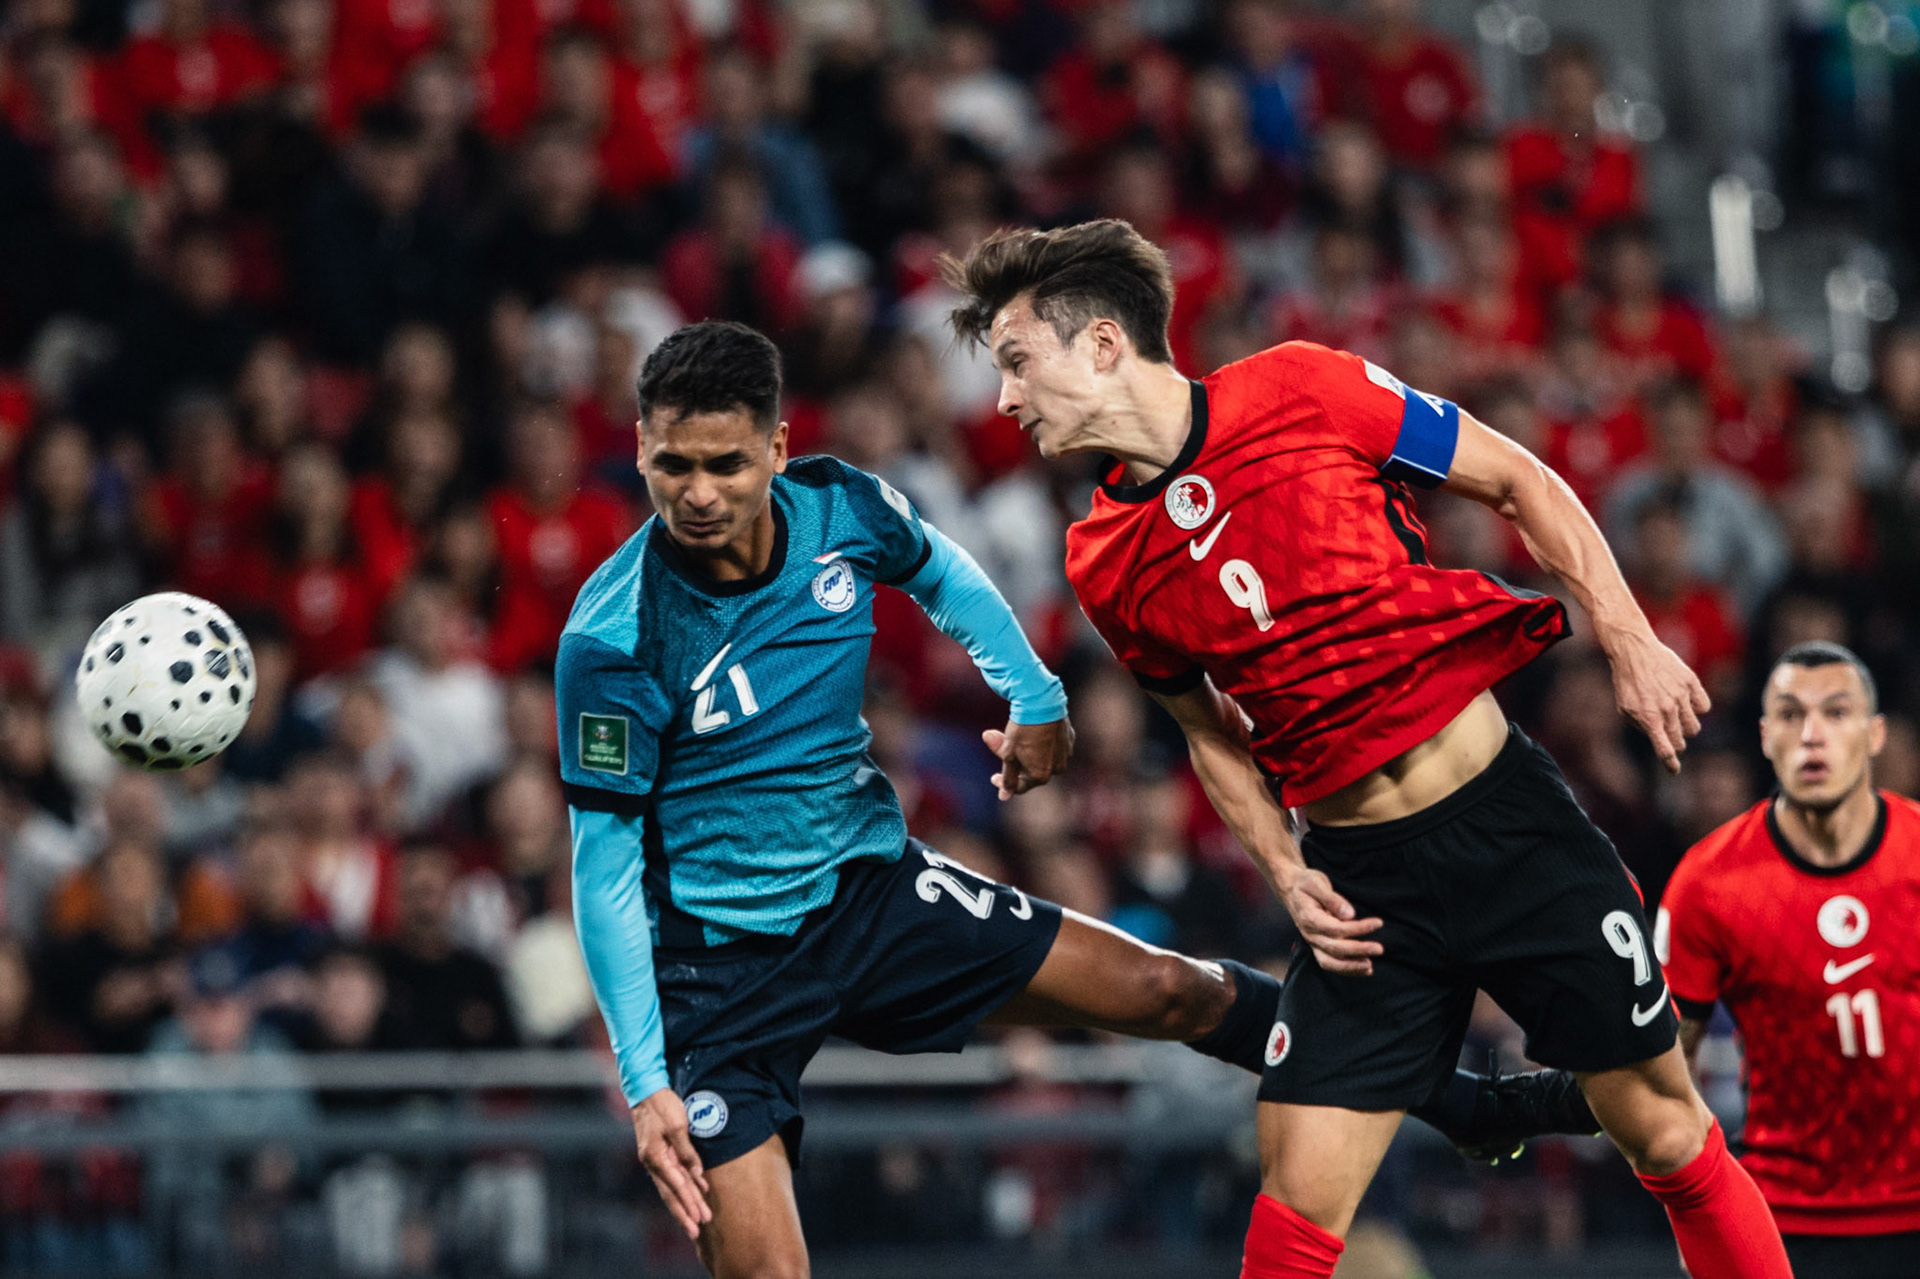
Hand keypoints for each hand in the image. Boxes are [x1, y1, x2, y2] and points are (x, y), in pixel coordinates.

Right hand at [632, 1088, 710, 1239]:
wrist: (647, 1092)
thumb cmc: (662, 1107)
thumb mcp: (677, 1126)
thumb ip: (687, 1152)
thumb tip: (697, 1174)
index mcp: (655, 1157)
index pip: (675, 1185)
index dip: (688, 1202)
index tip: (698, 1217)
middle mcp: (654, 1163)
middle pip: (671, 1193)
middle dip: (685, 1212)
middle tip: (697, 1230)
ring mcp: (656, 1160)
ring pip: (672, 1188)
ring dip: (686, 1204)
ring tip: (698, 1220)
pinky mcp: (661, 1155)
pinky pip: (674, 1175)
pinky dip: (685, 1186)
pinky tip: (698, 1194)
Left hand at [982, 717, 1074, 799]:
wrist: (1042, 701)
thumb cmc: (1022, 729)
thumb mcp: (1009, 754)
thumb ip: (1008, 777)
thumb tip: (1003, 797)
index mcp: (1041, 774)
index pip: (1020, 786)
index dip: (1004, 783)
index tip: (993, 777)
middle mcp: (1057, 767)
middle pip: (1031, 770)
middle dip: (1014, 761)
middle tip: (1000, 747)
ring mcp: (1065, 753)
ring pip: (1042, 757)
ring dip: (1027, 751)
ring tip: (1013, 734)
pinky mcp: (1069, 738)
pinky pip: (1052, 745)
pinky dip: (1040, 741)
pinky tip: (1031, 729)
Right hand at [1280, 866, 1382, 976]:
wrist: (1291, 889)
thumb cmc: (1306, 884)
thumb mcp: (1316, 883)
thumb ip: (1332, 899)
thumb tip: (1350, 915)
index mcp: (1309, 918)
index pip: (1336, 929)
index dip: (1358, 928)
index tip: (1377, 923)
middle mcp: (1310, 934)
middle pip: (1335, 948)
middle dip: (1358, 950)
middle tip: (1379, 949)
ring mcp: (1313, 942)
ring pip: (1330, 962)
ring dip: (1351, 966)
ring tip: (1369, 966)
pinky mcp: (1318, 946)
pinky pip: (1330, 963)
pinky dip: (1346, 969)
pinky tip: (1363, 969)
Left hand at [1604, 628, 1710, 773]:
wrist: (1634, 651)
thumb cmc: (1627, 682)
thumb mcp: (1625, 708)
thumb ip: (1642, 726)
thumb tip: (1659, 740)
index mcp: (1649, 718)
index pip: (1665, 750)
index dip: (1671, 764)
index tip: (1674, 771)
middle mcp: (1667, 709)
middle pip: (1681, 740)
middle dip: (1675, 742)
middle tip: (1669, 733)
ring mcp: (1681, 696)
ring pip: (1694, 727)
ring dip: (1686, 727)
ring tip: (1675, 715)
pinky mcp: (1691, 682)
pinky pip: (1704, 706)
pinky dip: (1697, 708)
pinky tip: (1686, 702)